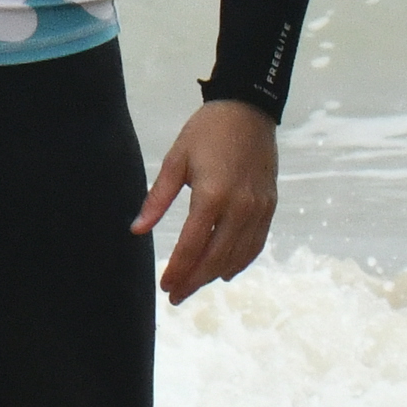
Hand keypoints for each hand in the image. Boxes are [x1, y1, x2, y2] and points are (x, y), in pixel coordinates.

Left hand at [137, 99, 279, 302]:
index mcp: (212, 195)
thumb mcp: (176, 160)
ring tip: (194, 286)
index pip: (193, 245)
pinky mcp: (270, 206)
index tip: (165, 286)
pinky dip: (240, 262)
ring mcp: (258, 209)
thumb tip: (137, 230)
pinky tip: (224, 272)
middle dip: (194, 280)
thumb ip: (157, 199)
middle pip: (216, 258)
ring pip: (237, 256)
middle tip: (175, 296)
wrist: (249, 109)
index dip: (178, 270)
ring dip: (214, 275)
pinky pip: (256, 244)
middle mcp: (240, 207)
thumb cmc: (207, 131)